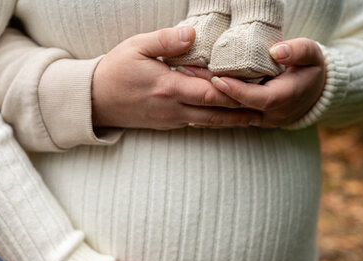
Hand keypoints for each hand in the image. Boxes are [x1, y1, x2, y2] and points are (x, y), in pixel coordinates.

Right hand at [92, 27, 262, 128]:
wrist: (94, 101)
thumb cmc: (114, 71)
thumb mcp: (135, 47)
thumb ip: (165, 41)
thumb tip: (192, 34)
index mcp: (167, 87)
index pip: (209, 92)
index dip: (233, 91)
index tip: (255, 86)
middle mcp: (173, 108)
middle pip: (215, 113)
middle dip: (242, 111)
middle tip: (267, 106)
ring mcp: (171, 120)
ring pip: (209, 123)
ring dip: (233, 121)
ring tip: (257, 117)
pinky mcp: (168, 124)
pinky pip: (197, 124)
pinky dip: (216, 122)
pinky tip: (229, 118)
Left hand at [181, 38, 325, 127]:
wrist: (315, 93)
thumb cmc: (312, 69)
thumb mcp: (313, 54)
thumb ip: (298, 51)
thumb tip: (277, 51)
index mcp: (283, 99)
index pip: (257, 98)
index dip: (237, 91)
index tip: (218, 78)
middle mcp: (268, 115)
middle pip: (235, 108)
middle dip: (211, 92)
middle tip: (187, 74)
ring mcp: (258, 120)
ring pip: (226, 115)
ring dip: (203, 101)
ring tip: (182, 81)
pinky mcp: (249, 120)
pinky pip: (225, 117)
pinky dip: (207, 109)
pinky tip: (187, 98)